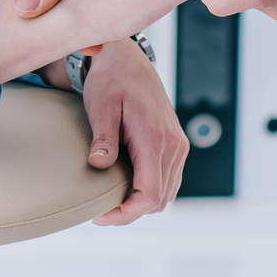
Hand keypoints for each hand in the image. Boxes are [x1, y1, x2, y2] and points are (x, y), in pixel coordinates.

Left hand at [78, 39, 185, 225]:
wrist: (128, 61)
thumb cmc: (112, 81)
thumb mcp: (102, 106)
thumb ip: (103, 137)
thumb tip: (99, 165)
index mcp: (155, 138)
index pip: (150, 195)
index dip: (126, 213)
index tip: (101, 215)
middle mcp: (173, 145)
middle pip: (160, 200)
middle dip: (130, 212)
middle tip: (101, 211)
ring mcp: (178, 145)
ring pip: (167, 193)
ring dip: (142, 203)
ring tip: (112, 201)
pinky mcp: (175, 144)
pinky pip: (169, 179)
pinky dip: (151, 190)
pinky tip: (127, 186)